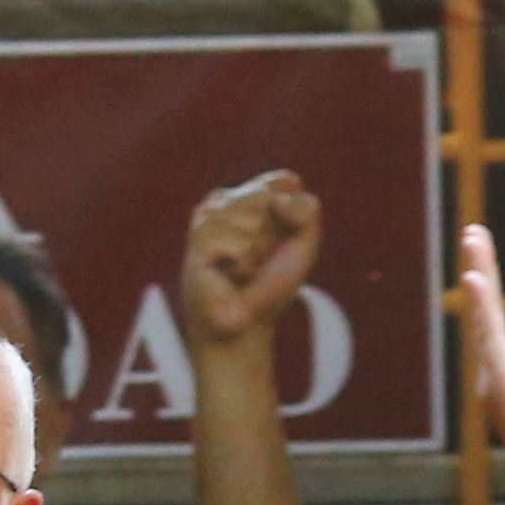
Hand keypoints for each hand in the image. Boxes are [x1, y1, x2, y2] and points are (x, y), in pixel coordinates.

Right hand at [181, 170, 325, 348]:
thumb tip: (277, 199)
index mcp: (250, 194)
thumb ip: (307, 211)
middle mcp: (226, 199)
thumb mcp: (304, 245)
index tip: (284, 238)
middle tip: (261, 258)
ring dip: (257, 252)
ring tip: (242, 270)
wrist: (244, 324)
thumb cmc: (271, 284)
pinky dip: (243, 264)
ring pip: (251, 220)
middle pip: (267, 196)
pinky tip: (227, 276)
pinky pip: (238, 243)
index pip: (285, 180)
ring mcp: (208, 217)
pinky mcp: (196, 239)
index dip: (292, 215)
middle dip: (274, 234)